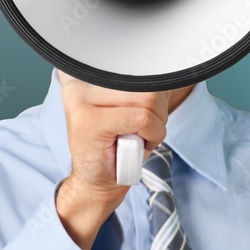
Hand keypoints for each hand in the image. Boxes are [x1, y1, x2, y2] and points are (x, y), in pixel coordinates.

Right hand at [54, 70, 170, 249]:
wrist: (96, 183)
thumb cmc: (117, 147)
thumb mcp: (132, 108)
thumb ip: (143, 86)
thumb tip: (169, 70)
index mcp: (90, 74)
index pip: (141, 66)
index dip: (153, 90)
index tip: (145, 109)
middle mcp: (80, 82)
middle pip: (147, 82)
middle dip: (157, 111)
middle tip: (139, 130)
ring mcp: (80, 99)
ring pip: (147, 99)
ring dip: (154, 125)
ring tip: (134, 136)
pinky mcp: (88, 120)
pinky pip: (143, 119)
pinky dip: (151, 136)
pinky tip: (133, 145)